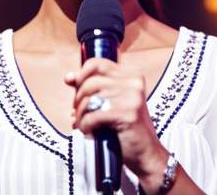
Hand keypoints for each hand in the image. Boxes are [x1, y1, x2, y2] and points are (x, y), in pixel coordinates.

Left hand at [65, 57, 168, 185]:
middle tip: (80, 113)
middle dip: (78, 99)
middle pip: (90, 82)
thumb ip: (92, 87)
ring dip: (81, 115)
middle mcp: (133, 82)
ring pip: (89, 99)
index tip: (74, 85)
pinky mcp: (127, 114)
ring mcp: (132, 97)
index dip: (81, 74)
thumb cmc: (127, 128)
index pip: (97, 63)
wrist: (147, 154)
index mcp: (132, 73)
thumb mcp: (111, 101)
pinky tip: (90, 134)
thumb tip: (69, 77)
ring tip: (84, 126)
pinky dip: (86, 126)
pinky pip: (93, 116)